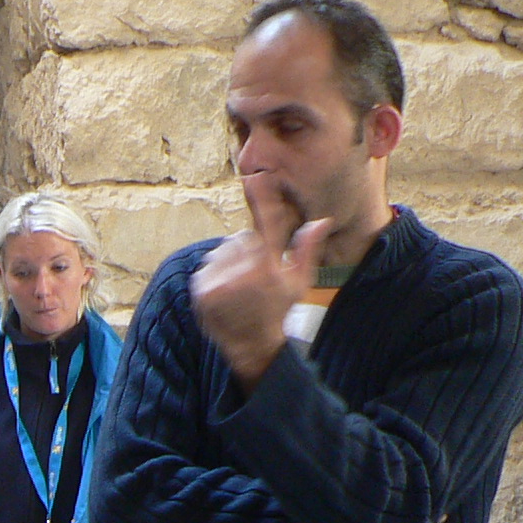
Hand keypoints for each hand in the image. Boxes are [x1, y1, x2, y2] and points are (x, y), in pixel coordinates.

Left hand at [189, 174, 332, 389]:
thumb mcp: (299, 283)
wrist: (251, 345)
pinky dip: (215, 275)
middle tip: (253, 277)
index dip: (260, 199)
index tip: (254, 178)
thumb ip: (307, 249)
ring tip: (238, 286)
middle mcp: (243, 271)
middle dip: (247, 252)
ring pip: (222, 252)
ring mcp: (220, 281)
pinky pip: (207, 267)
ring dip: (229, 263)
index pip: (264, 224)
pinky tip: (225, 292)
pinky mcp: (202, 290)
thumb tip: (321, 221)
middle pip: (241, 240)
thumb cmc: (278, 311)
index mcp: (269, 266)